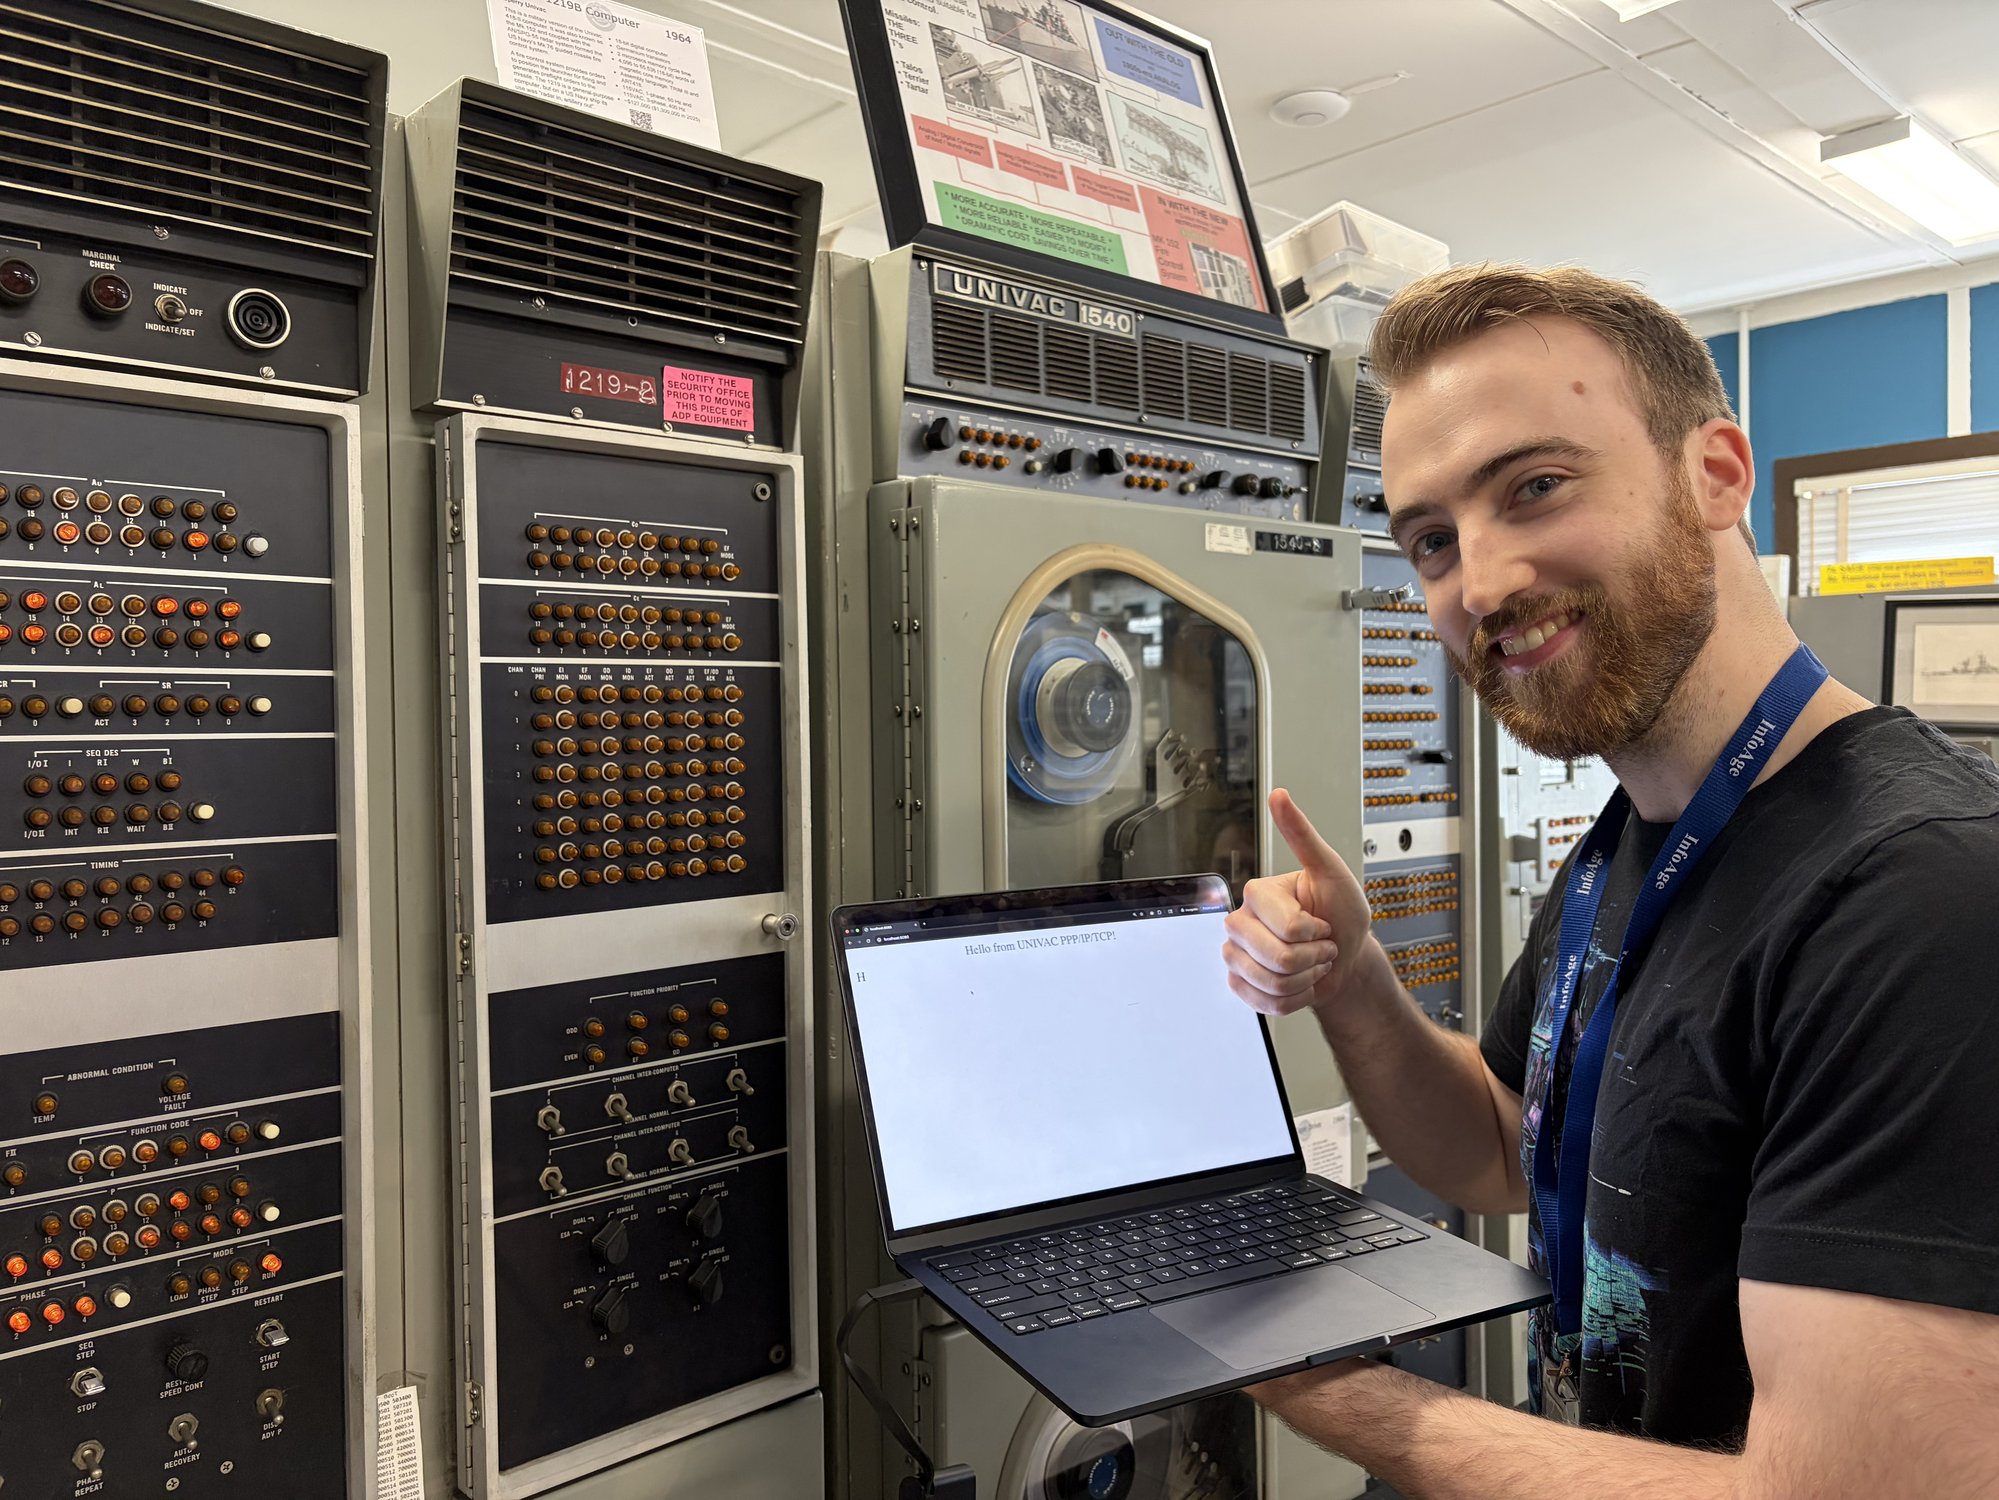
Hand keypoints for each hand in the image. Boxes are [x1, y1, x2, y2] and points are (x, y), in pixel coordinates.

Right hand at [1222, 789, 1372, 1016]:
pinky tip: (1299, 982)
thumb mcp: (1331, 871)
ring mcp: (1236, 954)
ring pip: (1270, 985)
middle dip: (1312, 959)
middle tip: (1320, 945)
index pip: (1288, 928)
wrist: (1346, 958)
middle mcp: (1240, 922)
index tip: (1324, 922)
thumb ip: (1302, 835)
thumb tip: (1279, 796)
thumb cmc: (1341, 913)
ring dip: (1305, 980)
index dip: (1316, 933)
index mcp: (1257, 894)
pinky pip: (1264, 1004)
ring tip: (1311, 962)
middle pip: (1276, 959)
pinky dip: (1294, 1000)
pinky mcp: (1239, 983)